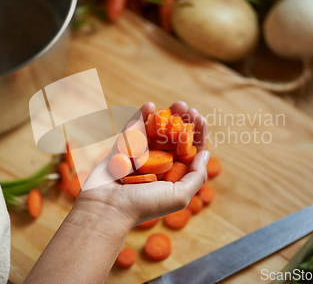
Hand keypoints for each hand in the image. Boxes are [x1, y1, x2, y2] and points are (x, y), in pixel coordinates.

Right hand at [26, 102, 208, 282]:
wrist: (107, 208)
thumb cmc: (144, 205)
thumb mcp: (179, 196)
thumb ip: (195, 176)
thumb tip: (205, 154)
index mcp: (172, 174)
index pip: (188, 151)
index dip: (196, 134)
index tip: (200, 118)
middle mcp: (157, 163)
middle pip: (173, 137)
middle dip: (182, 121)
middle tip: (186, 108)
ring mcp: (140, 154)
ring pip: (155, 130)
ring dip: (166, 115)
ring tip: (176, 104)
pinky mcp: (122, 147)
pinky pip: (133, 128)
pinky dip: (141, 116)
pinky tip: (150, 105)